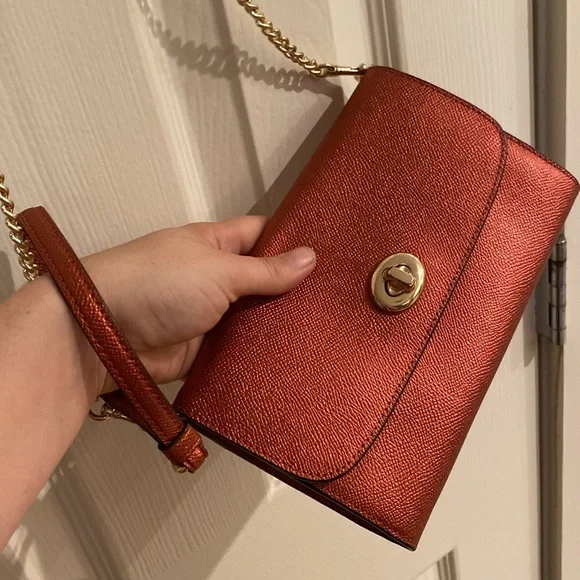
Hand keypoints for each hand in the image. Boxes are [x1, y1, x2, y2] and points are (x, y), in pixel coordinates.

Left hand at [84, 216, 315, 392]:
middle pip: (263, 280)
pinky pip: (240, 350)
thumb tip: (311, 257)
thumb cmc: (160, 283)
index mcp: (216, 245)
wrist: (105, 333)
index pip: (262, 235)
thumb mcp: (218, 270)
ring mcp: (212, 315)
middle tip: (337, 300)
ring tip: (328, 330)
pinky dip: (261, 354)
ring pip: (255, 318)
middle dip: (293, 289)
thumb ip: (265, 270)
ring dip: (280, 325)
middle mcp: (216, 278)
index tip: (332, 252)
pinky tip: (297, 357)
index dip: (293, 240)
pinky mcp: (206, 350)